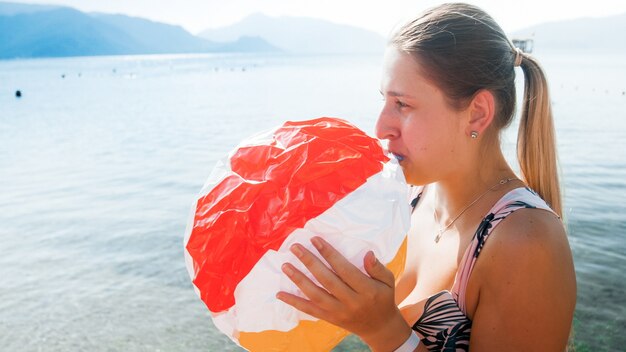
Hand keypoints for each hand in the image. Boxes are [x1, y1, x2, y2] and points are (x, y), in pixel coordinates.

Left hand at [276, 236, 411, 350]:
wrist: (379, 327)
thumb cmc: (383, 298)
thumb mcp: (388, 281)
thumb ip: (378, 268)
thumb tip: (367, 254)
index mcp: (367, 290)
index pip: (344, 270)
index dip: (329, 254)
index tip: (315, 240)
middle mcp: (352, 302)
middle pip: (327, 280)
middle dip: (310, 262)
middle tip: (295, 247)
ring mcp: (339, 312)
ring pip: (316, 295)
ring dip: (299, 280)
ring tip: (285, 265)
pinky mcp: (330, 319)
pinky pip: (310, 311)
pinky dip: (294, 302)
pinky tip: (280, 294)